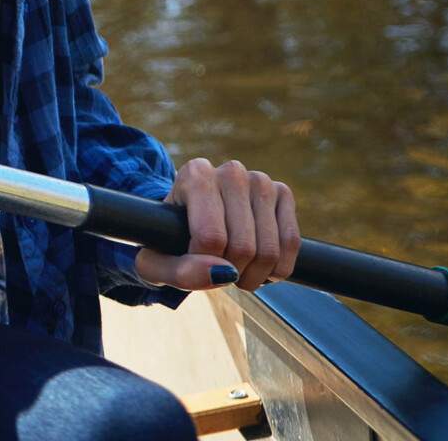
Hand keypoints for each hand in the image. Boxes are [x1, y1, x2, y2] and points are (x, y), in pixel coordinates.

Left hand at [134, 158, 300, 291]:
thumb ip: (181, 272)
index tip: (192, 261)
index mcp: (195, 175)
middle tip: (218, 272)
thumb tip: (224, 273)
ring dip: (255, 276)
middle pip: (243, 247)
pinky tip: (259, 267)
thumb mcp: (157, 263)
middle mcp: (231, 171)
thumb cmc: (169, 244)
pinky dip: (277, 268)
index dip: (204, 264)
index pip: (211, 237)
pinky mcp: (282, 193)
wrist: (191, 227)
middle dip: (232, 274)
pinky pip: (291, 243)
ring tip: (236, 272)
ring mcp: (260, 180)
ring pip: (269, 249)